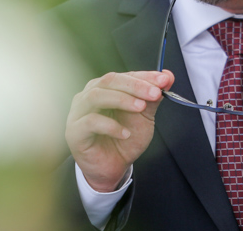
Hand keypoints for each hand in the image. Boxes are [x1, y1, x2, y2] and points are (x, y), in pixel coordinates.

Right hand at [66, 70, 173, 191]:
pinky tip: (125, 133)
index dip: (145, 76)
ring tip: (140, 108)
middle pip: (110, 80)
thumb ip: (153, 97)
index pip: (125, 75)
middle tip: (155, 93)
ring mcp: (78, 112)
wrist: (114, 167)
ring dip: (122, 99)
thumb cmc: (126, 138)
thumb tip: (167, 76)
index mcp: (106, 87)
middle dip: (135, 85)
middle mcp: (89, 95)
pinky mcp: (74, 131)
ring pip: (97, 96)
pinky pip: (90, 122)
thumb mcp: (144, 116)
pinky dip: (110, 125)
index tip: (164, 80)